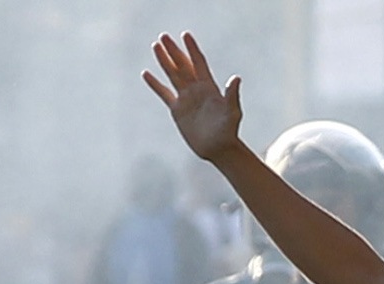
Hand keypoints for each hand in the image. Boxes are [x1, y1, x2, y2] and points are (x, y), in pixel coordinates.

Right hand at [143, 32, 243, 163]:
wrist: (219, 149)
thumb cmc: (229, 131)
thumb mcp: (232, 112)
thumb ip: (232, 95)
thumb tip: (236, 78)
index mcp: (209, 87)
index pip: (199, 63)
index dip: (192, 49)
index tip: (185, 35)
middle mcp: (196, 90)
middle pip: (183, 65)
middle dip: (174, 51)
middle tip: (164, 35)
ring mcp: (186, 99)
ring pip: (173, 75)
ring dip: (164, 61)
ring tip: (156, 46)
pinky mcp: (178, 110)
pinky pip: (164, 94)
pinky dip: (155, 84)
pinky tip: (146, 74)